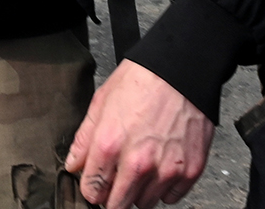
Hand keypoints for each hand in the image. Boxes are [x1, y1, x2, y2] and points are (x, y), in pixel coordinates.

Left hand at [66, 60, 213, 207]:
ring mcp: (166, 169)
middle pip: (117, 205)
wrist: (182, 68)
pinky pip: (171, 198)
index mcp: (110, 144)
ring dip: (140, 192)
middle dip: (113, 196)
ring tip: (142, 168)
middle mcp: (138, 162)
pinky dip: (165, 188)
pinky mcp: (190, 170)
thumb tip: (74, 164)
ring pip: (144, 204)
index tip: (96, 183)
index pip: (92, 191)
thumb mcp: (102, 101)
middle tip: (117, 180)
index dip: (92, 188)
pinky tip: (161, 167)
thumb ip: (85, 139)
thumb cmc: (143, 79)